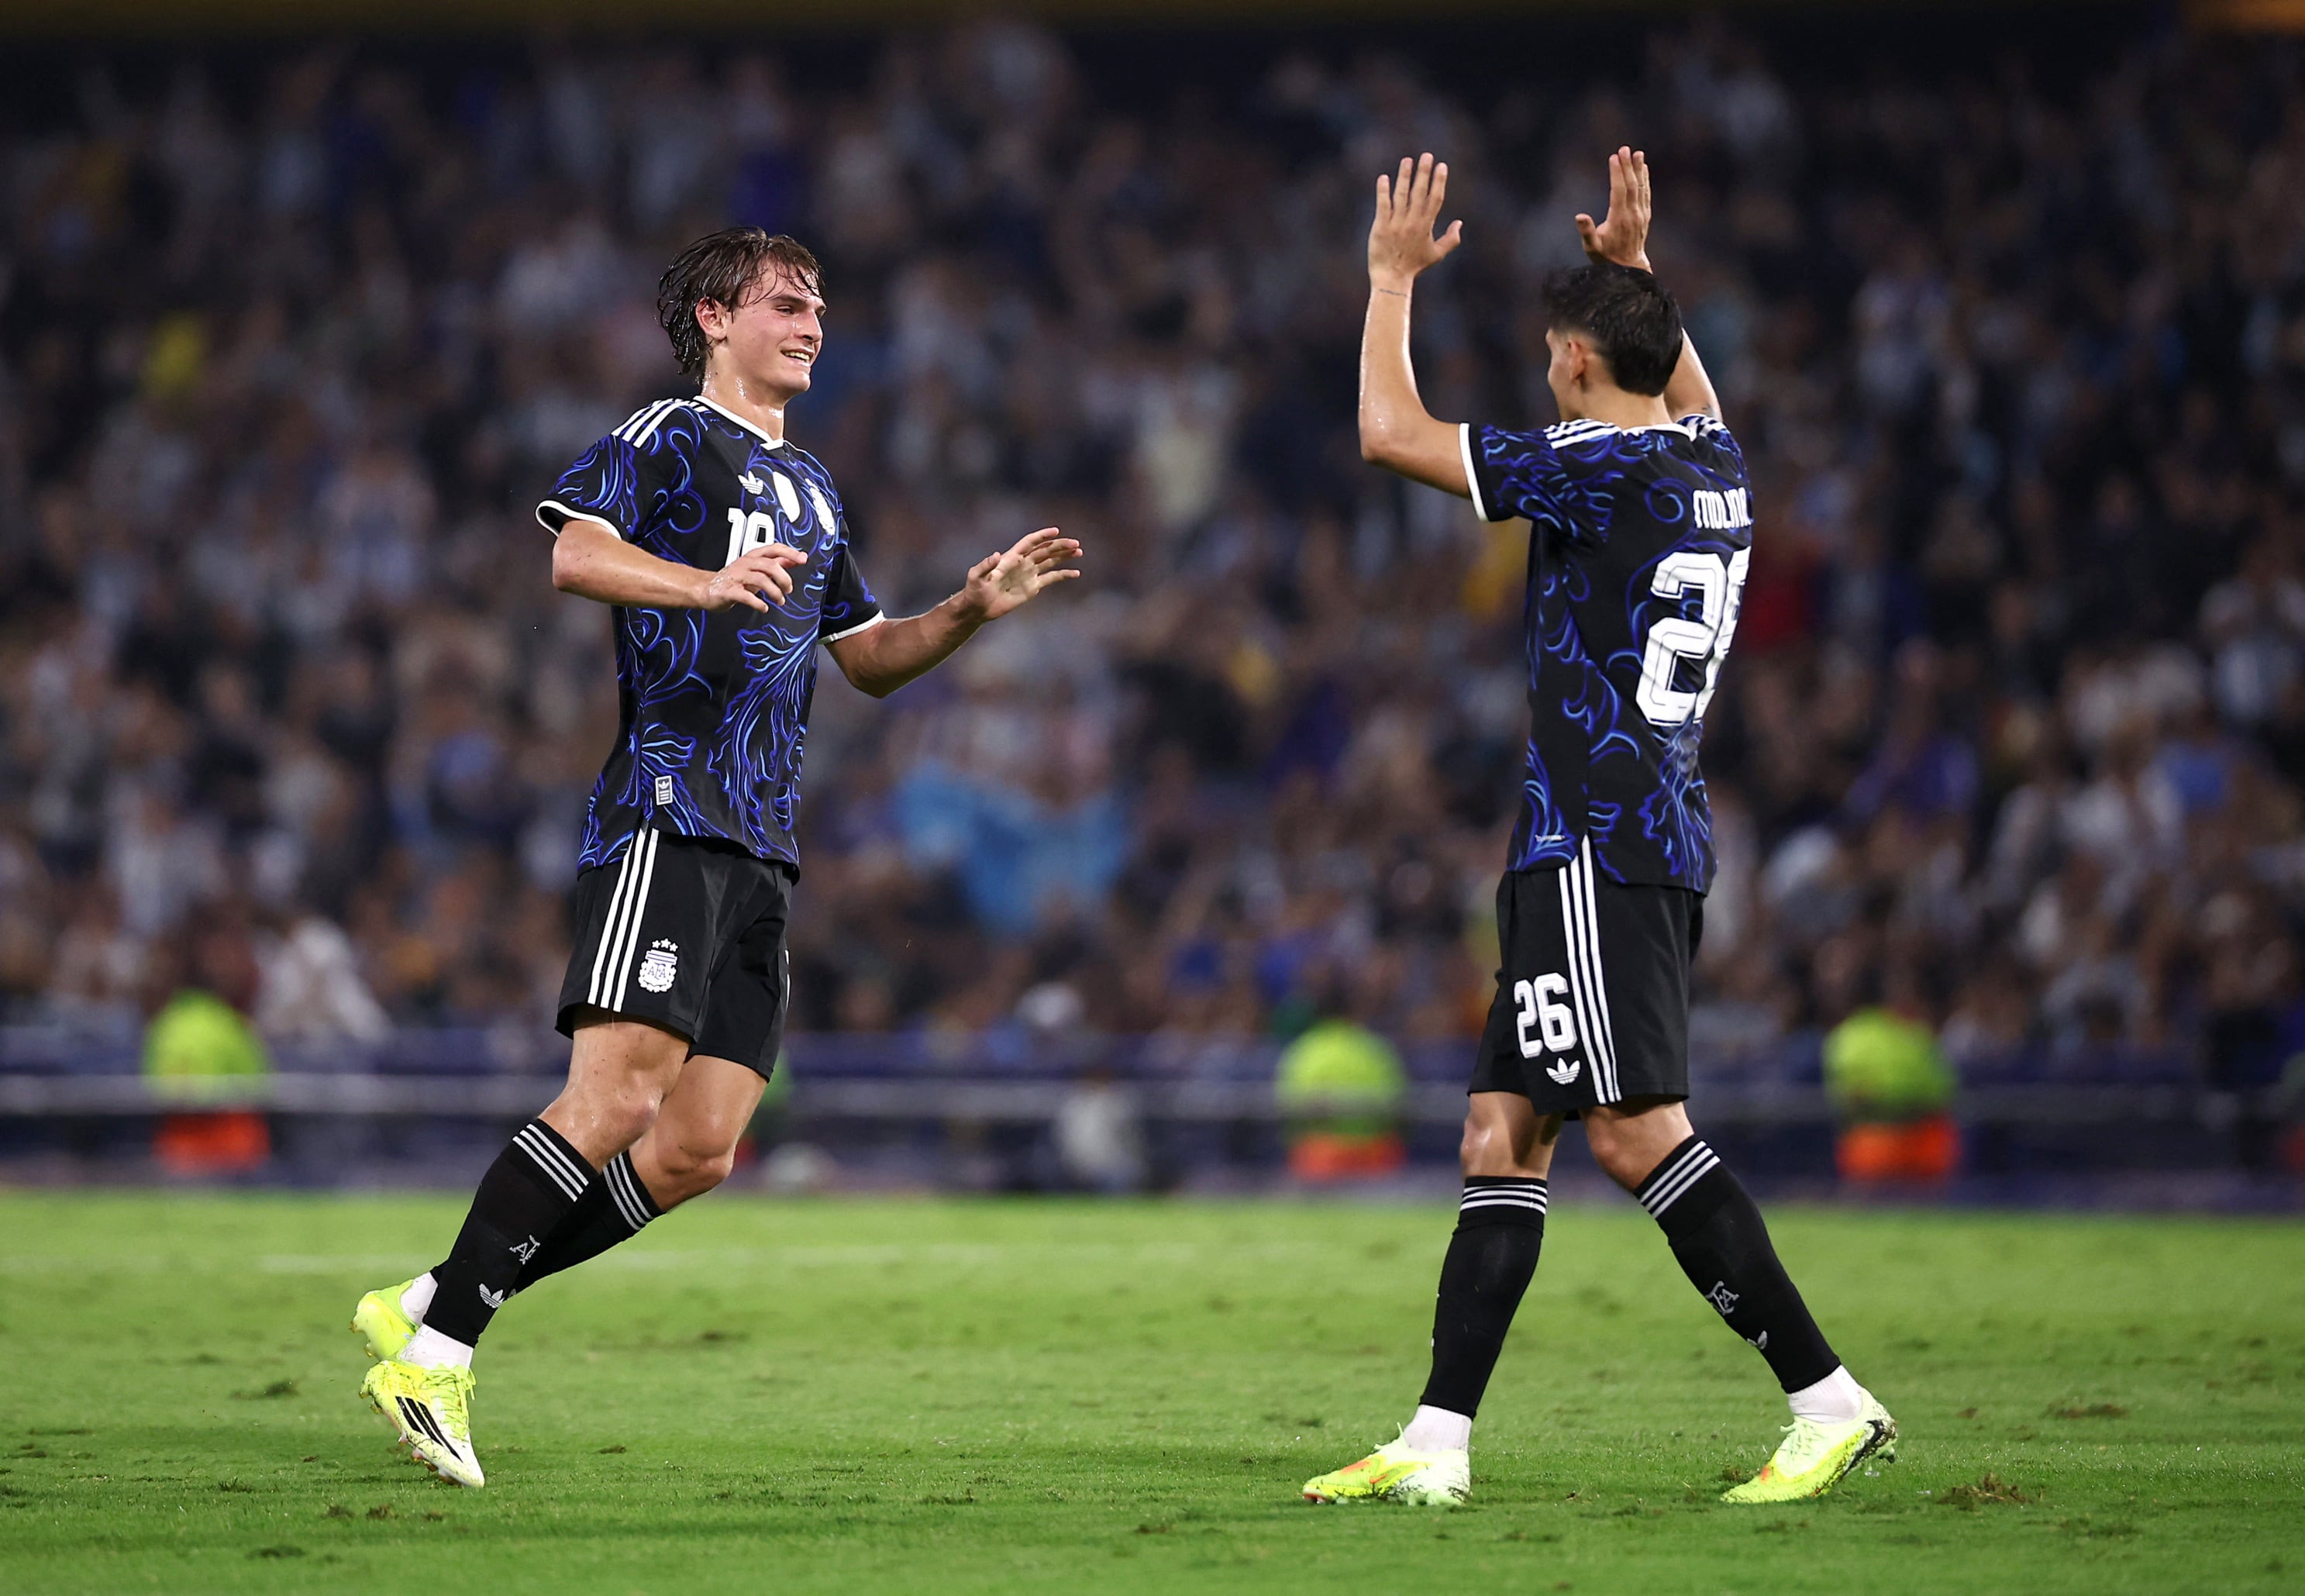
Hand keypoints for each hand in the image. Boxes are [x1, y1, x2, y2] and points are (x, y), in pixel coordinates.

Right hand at [699, 543, 806, 611]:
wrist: (705, 588)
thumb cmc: (733, 579)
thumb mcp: (756, 568)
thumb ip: (775, 564)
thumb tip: (794, 559)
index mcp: (753, 557)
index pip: (774, 549)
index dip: (789, 553)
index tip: (803, 559)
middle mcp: (745, 564)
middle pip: (770, 565)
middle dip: (784, 578)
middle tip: (789, 589)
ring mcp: (736, 577)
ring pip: (760, 579)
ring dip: (774, 592)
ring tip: (780, 601)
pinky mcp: (729, 591)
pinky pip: (746, 596)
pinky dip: (758, 603)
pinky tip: (764, 608)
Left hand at [956, 527, 1081, 622]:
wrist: (979, 607)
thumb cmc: (975, 590)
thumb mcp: (976, 576)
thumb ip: (985, 565)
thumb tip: (996, 555)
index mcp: (1011, 557)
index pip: (1030, 542)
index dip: (1042, 536)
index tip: (1056, 531)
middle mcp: (1023, 563)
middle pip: (1045, 550)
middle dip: (1060, 546)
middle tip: (1075, 543)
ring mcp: (1029, 574)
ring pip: (1050, 561)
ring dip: (1065, 556)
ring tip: (1079, 551)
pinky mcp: (1033, 587)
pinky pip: (1051, 578)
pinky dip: (1063, 575)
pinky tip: (1075, 573)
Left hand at [1368, 153, 1461, 290]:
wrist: (1392, 279)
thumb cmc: (1414, 267)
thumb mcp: (1436, 255)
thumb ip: (1451, 239)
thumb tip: (1460, 222)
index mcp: (1426, 226)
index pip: (1435, 198)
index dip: (1439, 181)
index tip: (1441, 166)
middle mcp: (1412, 222)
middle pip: (1420, 192)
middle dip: (1424, 173)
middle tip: (1426, 156)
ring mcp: (1396, 223)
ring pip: (1402, 195)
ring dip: (1405, 176)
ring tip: (1407, 161)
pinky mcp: (1381, 227)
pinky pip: (1383, 205)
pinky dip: (1383, 191)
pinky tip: (1383, 177)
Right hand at [1575, 146, 1651, 271]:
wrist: (1628, 267)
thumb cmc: (1606, 256)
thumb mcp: (1591, 247)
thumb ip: (1586, 232)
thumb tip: (1579, 216)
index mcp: (1619, 219)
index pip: (1619, 191)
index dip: (1617, 173)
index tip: (1614, 158)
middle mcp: (1633, 214)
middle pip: (1631, 185)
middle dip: (1627, 166)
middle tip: (1624, 148)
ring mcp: (1641, 214)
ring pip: (1641, 187)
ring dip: (1639, 169)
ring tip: (1637, 153)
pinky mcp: (1645, 216)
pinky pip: (1645, 194)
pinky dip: (1645, 180)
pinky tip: (1644, 168)